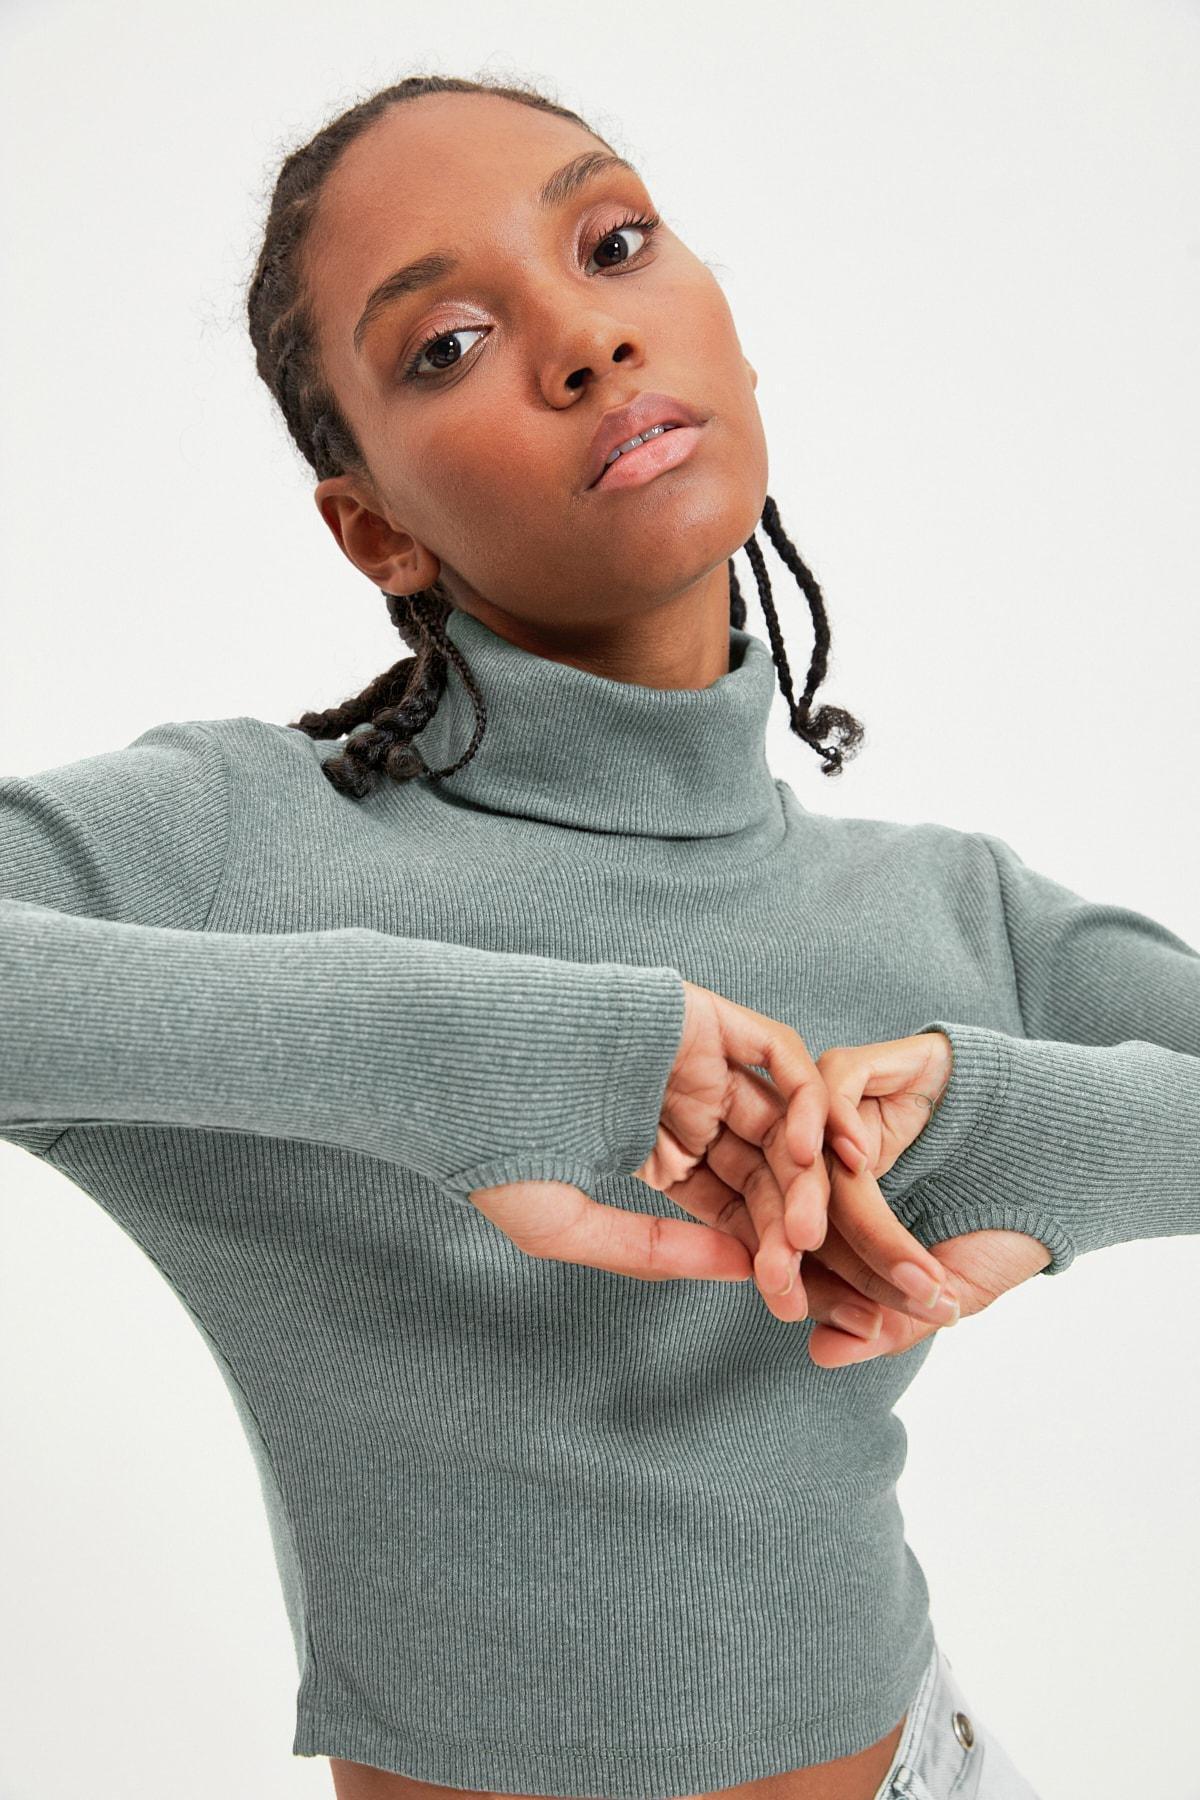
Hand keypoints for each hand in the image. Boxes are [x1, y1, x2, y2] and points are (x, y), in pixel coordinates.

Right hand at [469, 985, 957, 1330]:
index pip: (732, 1205)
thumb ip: (653, 1252)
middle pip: (766, 1167)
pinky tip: (807, 1155)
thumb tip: (739, 1274)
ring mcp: (698, 1058)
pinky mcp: (704, 1017)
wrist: (451, 1064)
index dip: (762, 1251)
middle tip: (808, 1274)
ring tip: (807, 1226)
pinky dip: (803, 1101)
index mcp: (654, 1151)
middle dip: (791, 1223)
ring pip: (781, 1117)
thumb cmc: (487, 1149)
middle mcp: (685, 1104)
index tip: (787, 1302)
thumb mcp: (569, 1225)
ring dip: (805, 1170)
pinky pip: (777, 1056)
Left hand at [803, 1031, 1052, 1365]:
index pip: (801, 1248)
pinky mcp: (882, 1065)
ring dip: (809, 1195)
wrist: (1075, 1167)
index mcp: (846, 1211)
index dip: (810, 1287)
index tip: (848, 1326)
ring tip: (815, 1237)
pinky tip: (856, 1158)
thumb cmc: (1010, 1227)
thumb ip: (891, 1321)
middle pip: (795, 1198)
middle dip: (802, 1252)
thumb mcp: (952, 1291)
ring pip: (807, 1145)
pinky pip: (835, 1080)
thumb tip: (821, 1353)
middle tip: (816, 1291)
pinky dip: (835, 1118)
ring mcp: (857, 1108)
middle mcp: (841, 1157)